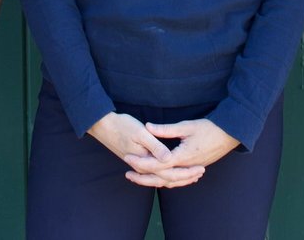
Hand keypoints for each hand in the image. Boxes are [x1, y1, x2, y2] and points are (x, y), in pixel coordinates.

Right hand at [88, 112, 205, 188]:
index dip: (187, 172)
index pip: (169, 173)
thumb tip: (169, 160)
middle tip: (201, 173)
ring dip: (177, 178)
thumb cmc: (122, 125)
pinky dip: (166, 175)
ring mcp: (139, 165)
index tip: (201, 168)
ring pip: (160, 179)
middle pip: (167, 179)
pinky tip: (172, 170)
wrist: (103, 125)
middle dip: (185, 177)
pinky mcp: (137, 161)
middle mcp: (142, 167)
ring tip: (192, 176)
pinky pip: (155, 174)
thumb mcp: (140, 132)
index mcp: (145, 161)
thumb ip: (155, 146)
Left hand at [136, 118, 239, 173]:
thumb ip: (166, 129)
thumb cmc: (209, 128)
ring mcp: (191, 170)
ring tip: (139, 178)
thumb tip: (147, 127)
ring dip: (153, 181)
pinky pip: (178, 180)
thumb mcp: (187, 126)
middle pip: (161, 178)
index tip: (128, 157)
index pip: (158, 163)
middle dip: (143, 177)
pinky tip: (159, 179)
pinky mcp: (195, 169)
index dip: (141, 162)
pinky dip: (166, 181)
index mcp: (183, 156)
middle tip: (127, 174)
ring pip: (169, 182)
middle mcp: (186, 167)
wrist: (230, 135)